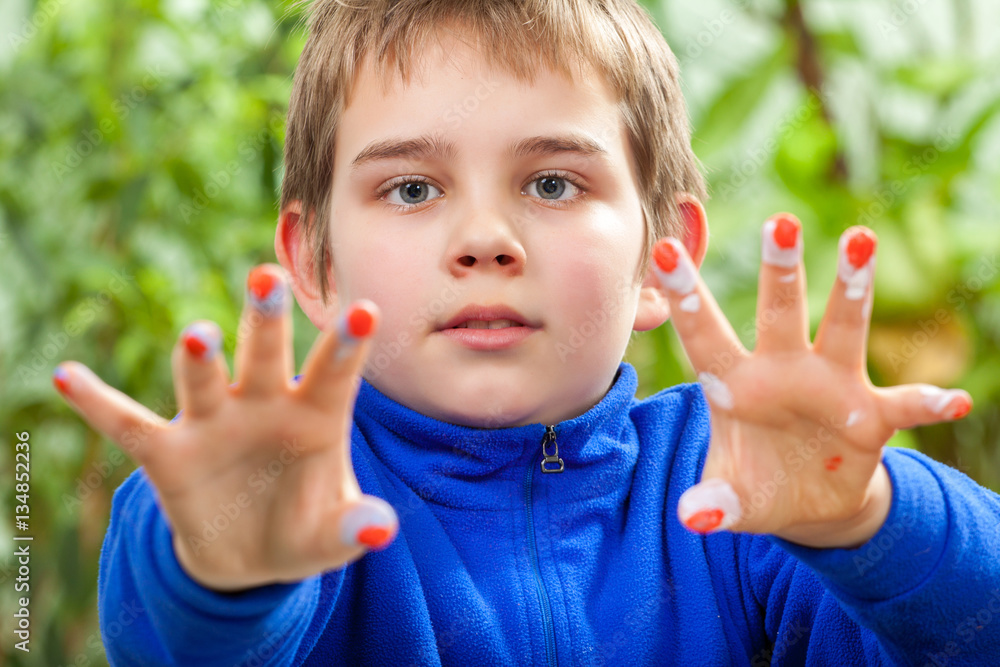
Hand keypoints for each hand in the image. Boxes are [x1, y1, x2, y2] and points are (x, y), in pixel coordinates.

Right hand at [53, 264, 397, 590]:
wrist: (252, 556)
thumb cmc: (303, 529)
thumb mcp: (330, 536)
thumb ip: (352, 527)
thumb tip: (380, 528)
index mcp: (315, 415)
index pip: (334, 373)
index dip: (348, 343)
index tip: (366, 309)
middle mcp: (264, 404)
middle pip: (264, 354)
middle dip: (265, 318)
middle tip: (268, 276)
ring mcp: (214, 423)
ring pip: (203, 378)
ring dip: (198, 355)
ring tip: (198, 332)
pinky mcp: (170, 454)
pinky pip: (128, 425)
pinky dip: (98, 404)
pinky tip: (70, 376)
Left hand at [653, 215, 971, 547]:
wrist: (805, 504)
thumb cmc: (755, 486)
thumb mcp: (732, 498)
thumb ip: (714, 502)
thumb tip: (692, 518)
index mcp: (735, 384)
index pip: (704, 334)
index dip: (685, 295)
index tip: (664, 249)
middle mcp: (783, 370)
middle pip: (779, 311)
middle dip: (779, 268)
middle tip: (779, 220)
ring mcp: (830, 386)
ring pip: (843, 328)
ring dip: (852, 289)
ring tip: (859, 240)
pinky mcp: (871, 415)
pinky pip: (904, 405)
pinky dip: (928, 403)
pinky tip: (956, 403)